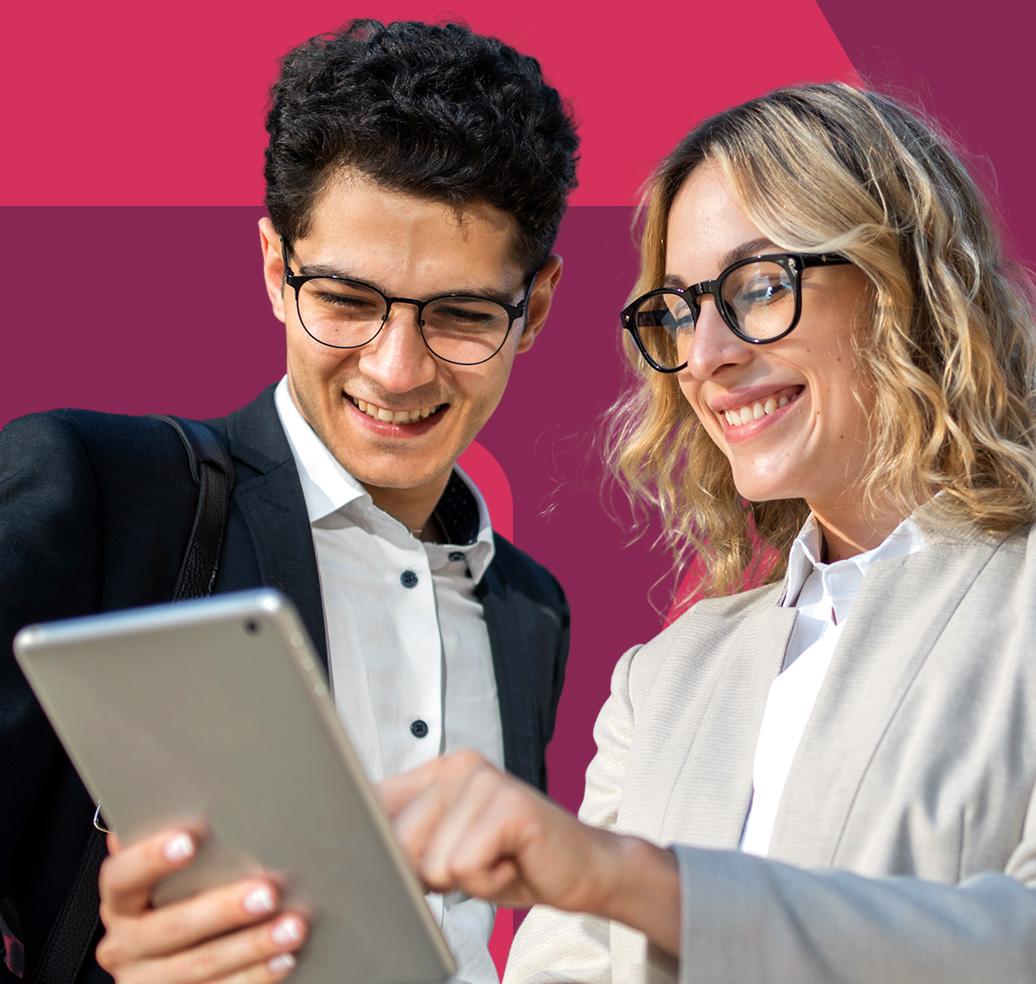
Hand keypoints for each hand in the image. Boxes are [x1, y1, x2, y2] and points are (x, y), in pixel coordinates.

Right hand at [96, 827, 307, 982]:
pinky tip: (284, 961)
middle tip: (268, 891)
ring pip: (198, 967)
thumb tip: (203, 797)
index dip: (151, 858)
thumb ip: (181, 845)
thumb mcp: (172, 875)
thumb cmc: (179, 899)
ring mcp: (146, 982)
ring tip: (293, 927)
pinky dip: (255, 978)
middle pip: (170, 927)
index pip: (122, 877)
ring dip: (252, 947)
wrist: (169, 965)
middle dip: (223, 910)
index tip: (189, 838)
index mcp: (120, 902)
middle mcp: (124, 945)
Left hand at [379, 750, 679, 955]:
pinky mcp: (509, 802)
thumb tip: (355, 855)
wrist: (585, 869)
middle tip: (477, 862)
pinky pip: (465, 867)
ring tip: (497, 862)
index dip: (371, 844)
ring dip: (465, 881)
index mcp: (437, 771)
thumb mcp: (447, 854)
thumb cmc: (512, 863)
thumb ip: (406, 844)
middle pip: (396, 843)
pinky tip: (512, 865)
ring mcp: (484, 779)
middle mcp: (457, 765)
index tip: (381, 858)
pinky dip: (489, 884)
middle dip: (431, 874)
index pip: (372, 805)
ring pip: (433, 862)